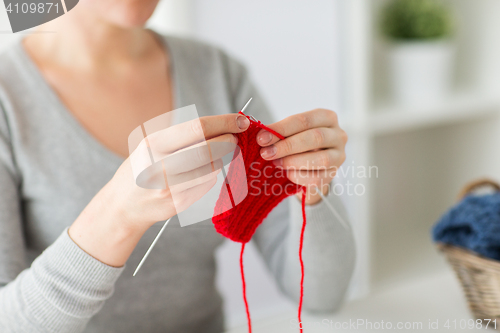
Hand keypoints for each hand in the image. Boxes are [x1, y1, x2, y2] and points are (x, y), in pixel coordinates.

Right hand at [69, 113, 250, 266]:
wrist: (123, 205)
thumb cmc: (143, 167)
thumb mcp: (152, 145)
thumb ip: (183, 137)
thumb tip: (224, 126)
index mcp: (153, 144)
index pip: (197, 128)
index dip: (224, 122)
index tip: (241, 120)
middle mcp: (159, 166)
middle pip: (207, 150)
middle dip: (228, 142)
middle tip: (236, 138)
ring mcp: (169, 188)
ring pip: (210, 169)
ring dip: (221, 159)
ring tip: (219, 154)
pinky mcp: (178, 204)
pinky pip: (206, 185)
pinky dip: (211, 175)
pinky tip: (203, 171)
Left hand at [256, 109, 346, 204]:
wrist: (308, 167)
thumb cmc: (297, 144)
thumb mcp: (289, 133)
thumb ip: (279, 133)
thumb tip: (262, 135)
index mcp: (326, 117)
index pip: (304, 120)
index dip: (282, 129)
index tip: (262, 138)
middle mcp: (338, 135)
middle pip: (315, 137)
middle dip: (287, 146)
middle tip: (266, 153)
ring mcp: (339, 156)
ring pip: (321, 159)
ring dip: (294, 162)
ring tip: (276, 163)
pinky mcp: (334, 174)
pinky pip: (318, 178)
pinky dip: (299, 176)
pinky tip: (287, 175)